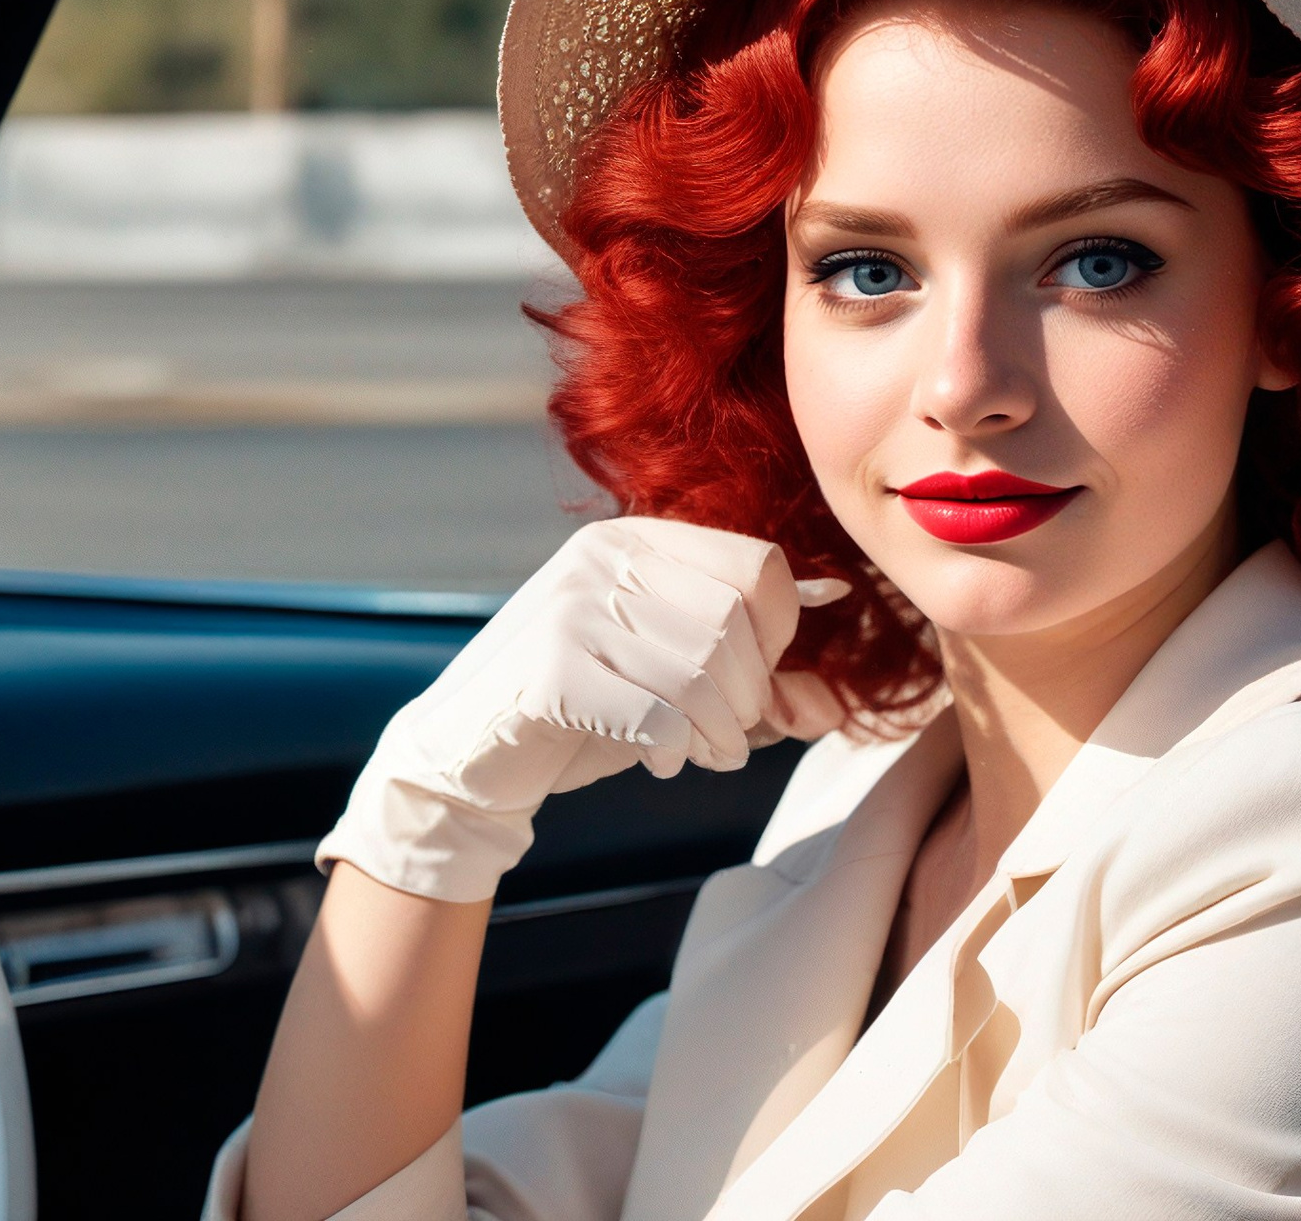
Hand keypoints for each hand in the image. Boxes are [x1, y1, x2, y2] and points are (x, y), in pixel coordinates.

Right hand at [315, 517, 848, 902]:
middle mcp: (603, 556)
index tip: (757, 681)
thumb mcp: (671, 678)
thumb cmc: (585, 711)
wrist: (469, 752)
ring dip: (719, 733)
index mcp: (636, 538)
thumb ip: (750, 680)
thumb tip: (831, 704)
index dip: (779, 635)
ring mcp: (571, 607)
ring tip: (700, 754)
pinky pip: (657, 712)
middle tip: (727, 740)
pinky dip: (674, 750)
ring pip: (702, 670)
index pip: (758, 565)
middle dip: (749, 699)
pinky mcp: (551, 669)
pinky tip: (658, 761)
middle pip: (735, 622)